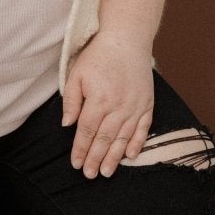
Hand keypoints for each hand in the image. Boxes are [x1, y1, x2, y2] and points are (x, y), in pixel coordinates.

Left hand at [61, 32, 154, 177]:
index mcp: (98, 100)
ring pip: (123, 138)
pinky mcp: (147, 104)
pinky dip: (137, 143)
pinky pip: (143, 128)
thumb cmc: (98, 56)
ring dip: (114, 157)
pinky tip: (130, 156)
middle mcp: (118, 107)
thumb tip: (67, 125)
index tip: (76, 163)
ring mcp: (135, 107)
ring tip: (107, 172)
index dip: (81, 149)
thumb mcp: (76, 74)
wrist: (127, 40)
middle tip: (90, 174)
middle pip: (104, 139)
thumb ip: (71, 101)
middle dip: (95, 159)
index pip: (87, 132)